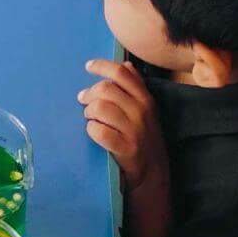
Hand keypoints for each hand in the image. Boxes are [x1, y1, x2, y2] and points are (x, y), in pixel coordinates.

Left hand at [80, 58, 167, 193]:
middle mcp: (141, 111)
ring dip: (89, 112)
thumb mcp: (146, 109)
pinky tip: (94, 132)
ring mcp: (134, 130)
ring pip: (100, 108)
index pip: (121, 73)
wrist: (153, 172)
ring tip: (90, 118)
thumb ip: (136, 86)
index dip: (101, 66)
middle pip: (105, 89)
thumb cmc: (144, 136)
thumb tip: (126, 64)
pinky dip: (91, 130)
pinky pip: (99, 131)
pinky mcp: (126, 148)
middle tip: (83, 100)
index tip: (88, 66)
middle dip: (89, 94)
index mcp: (145, 98)